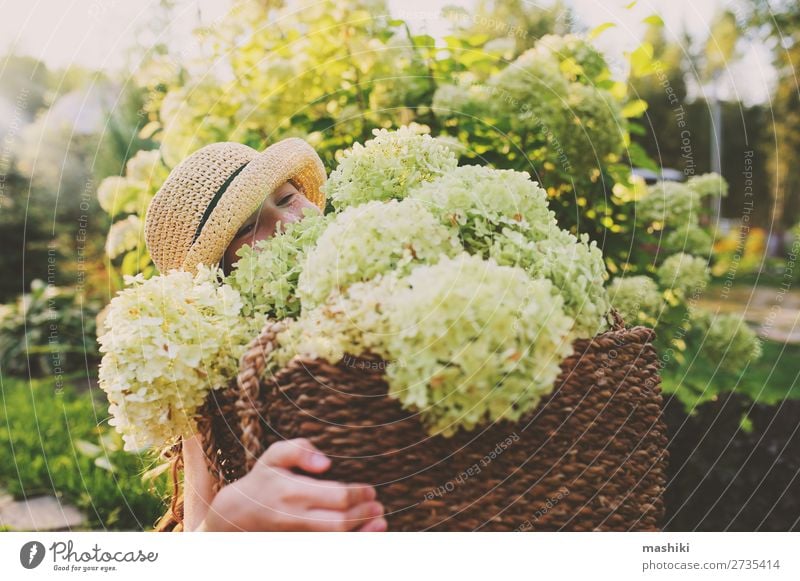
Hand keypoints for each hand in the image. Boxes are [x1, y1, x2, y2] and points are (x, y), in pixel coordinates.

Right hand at [199, 438, 386, 531]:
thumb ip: (299, 449)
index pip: (337, 496)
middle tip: (378, 506)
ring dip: (362, 534)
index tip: (370, 490)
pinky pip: (328, 550)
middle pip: (339, 523)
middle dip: (363, 515)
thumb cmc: (263, 480)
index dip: (358, 494)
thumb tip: (326, 462)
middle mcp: (294, 518)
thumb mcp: (274, 456)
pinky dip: (349, 544)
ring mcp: (296, 537)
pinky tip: (364, 536)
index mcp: (292, 491)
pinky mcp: (298, 547)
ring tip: (379, 522)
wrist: (237, 515)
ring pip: (336, 542)